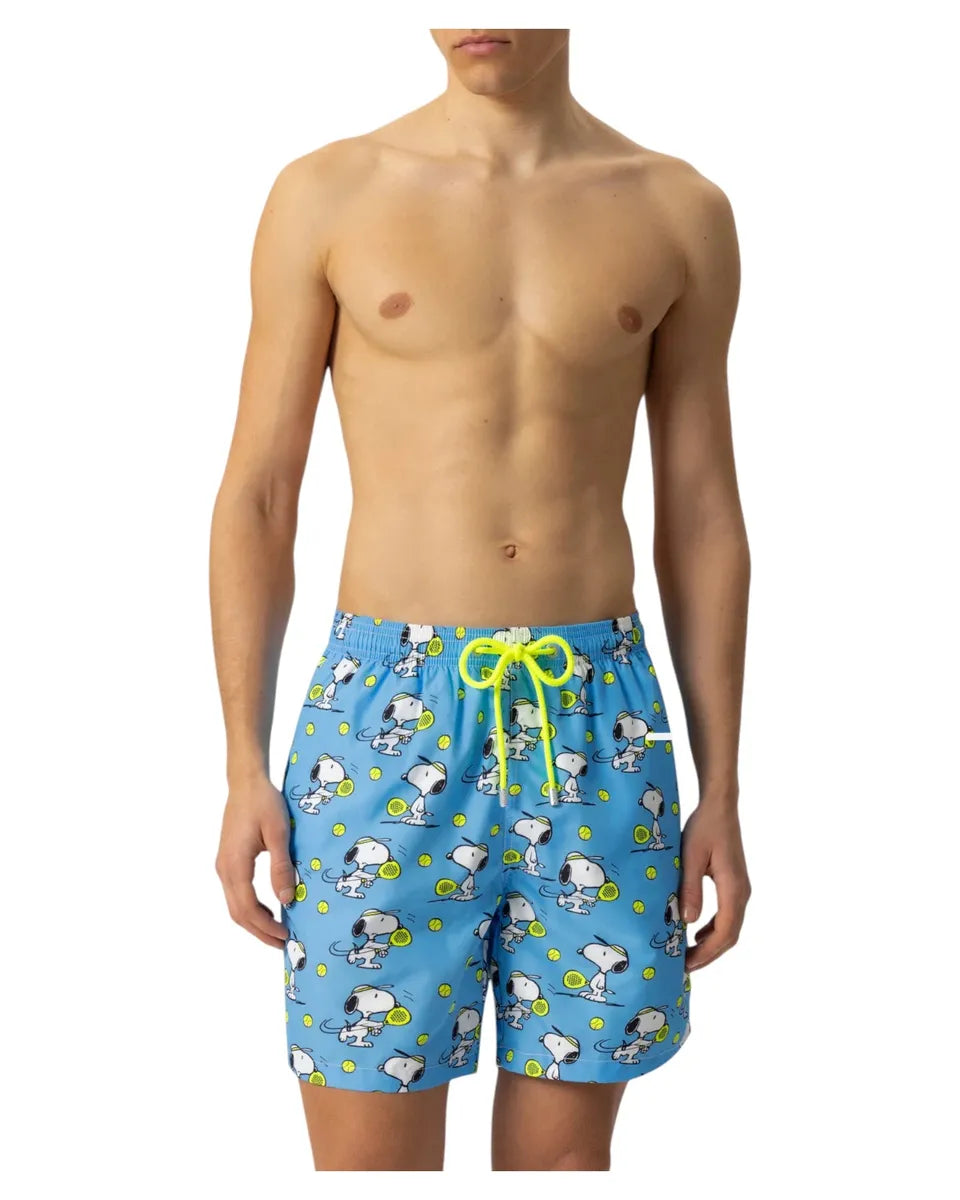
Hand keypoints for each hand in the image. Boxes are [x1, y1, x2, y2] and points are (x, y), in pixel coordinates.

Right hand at [215, 775, 294, 947]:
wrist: (245, 783)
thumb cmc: (264, 803)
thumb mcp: (279, 833)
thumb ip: (281, 866)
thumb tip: (286, 899)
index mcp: (236, 864)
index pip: (248, 908)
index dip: (266, 926)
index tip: (286, 936)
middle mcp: (224, 869)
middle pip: (238, 913)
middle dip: (259, 932)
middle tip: (283, 943)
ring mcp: (223, 866)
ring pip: (235, 905)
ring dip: (254, 922)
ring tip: (277, 931)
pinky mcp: (227, 861)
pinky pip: (236, 893)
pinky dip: (250, 908)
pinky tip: (268, 909)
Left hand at [680, 800, 749, 969]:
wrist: (720, 807)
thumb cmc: (704, 828)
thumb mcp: (690, 856)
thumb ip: (690, 888)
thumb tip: (688, 922)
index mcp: (733, 888)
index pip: (725, 932)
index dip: (707, 953)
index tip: (687, 964)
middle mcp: (742, 893)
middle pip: (730, 936)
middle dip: (708, 954)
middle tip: (683, 966)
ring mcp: (740, 889)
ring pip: (730, 927)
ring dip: (711, 944)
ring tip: (687, 953)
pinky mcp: (734, 884)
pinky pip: (727, 915)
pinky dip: (713, 930)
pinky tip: (696, 932)